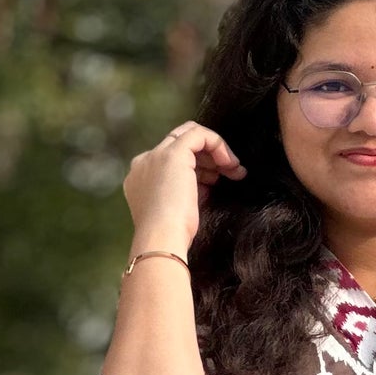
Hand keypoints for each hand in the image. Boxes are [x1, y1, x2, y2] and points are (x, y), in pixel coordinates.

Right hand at [122, 119, 244, 254]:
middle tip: (228, 174)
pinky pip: (199, 134)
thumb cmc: (173, 236)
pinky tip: (231, 163)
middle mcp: (144, 162)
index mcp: (140, 178)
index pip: (171, 161)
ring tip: (235, 172)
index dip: (196, 169)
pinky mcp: (173, 154)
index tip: (212, 186)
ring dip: (216, 152)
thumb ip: (187, 192)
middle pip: (180, 145)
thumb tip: (207, 183)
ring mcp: (156, 155)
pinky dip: (218, 144)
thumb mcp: (179, 210)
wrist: (162, 240)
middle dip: (207, 158)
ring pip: (189, 136)